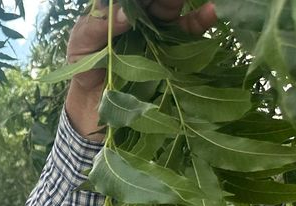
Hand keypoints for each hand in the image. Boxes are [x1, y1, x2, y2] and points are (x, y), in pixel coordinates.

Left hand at [63, 0, 217, 140]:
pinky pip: (191, 30)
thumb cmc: (85, 68)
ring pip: (174, 7)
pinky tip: (213, 10)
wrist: (95, 104)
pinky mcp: (175, 48)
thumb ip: (96, 27)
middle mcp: (141, 15)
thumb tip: (125, 15)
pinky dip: (203, 18)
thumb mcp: (81, 44)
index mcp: (118, 9)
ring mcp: (160, 29)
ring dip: (181, 1)